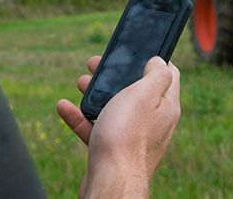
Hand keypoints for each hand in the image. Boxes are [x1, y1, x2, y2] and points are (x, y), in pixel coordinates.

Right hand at [56, 56, 180, 197]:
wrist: (110, 182)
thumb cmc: (127, 137)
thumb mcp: (144, 94)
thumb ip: (156, 75)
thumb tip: (160, 60)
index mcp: (165, 105)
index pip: (168, 75)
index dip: (152, 58)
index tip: (135, 50)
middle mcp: (153, 121)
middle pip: (136, 90)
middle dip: (115, 75)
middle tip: (96, 63)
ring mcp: (133, 137)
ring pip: (114, 108)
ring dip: (95, 93)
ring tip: (80, 81)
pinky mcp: (113, 151)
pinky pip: (97, 128)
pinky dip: (81, 117)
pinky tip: (64, 107)